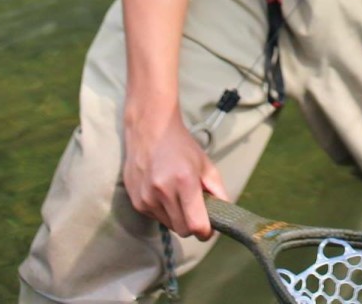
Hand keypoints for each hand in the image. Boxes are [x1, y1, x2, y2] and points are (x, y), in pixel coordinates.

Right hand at [123, 106, 226, 239]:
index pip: (196, 225)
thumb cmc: (181, 146)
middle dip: (193, 225)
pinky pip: (156, 218)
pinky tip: (164, 192)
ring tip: (178, 196)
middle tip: (196, 209)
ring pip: (169, 226)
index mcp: (184, 181)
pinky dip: (164, 212)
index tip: (210, 226)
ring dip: (178, 218)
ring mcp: (147, 198)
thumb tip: (224, 214)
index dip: (206, 231)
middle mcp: (163, 192)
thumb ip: (218, 191)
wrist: (150, 130)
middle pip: (183, 230)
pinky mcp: (136, 202)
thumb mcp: (205, 164)